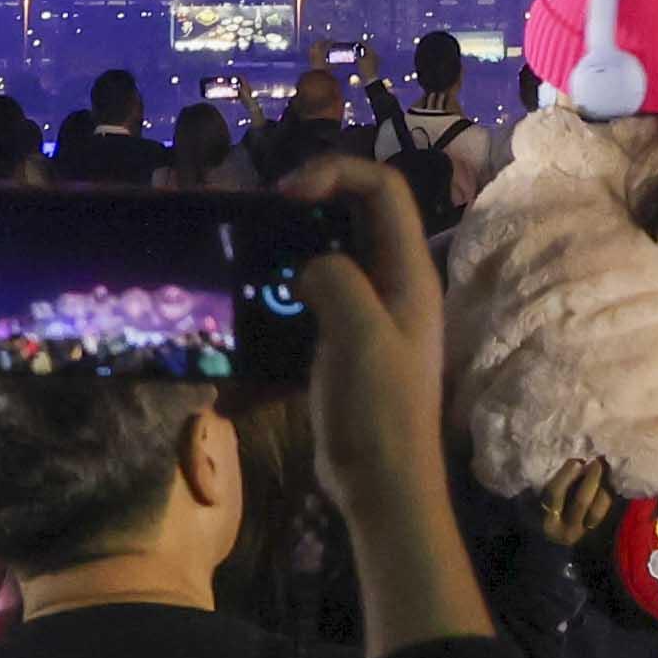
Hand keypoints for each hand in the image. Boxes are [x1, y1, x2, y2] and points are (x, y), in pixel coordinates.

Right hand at [290, 159, 486, 653]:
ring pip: (330, 255)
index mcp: (409, 273)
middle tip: (259, 216)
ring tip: (248, 257)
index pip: (383, 190)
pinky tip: (250, 308)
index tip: (286, 194)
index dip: (337, 173)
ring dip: (290, 248)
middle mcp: (394, 284)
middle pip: (355, 216)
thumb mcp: (360, 338)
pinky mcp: (343, 344)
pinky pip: (312, 299)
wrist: (382, 485)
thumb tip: (311, 267)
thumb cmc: (380, 412)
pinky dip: (283, 294)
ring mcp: (369, 313)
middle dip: (309, 204)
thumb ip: (337, 283)